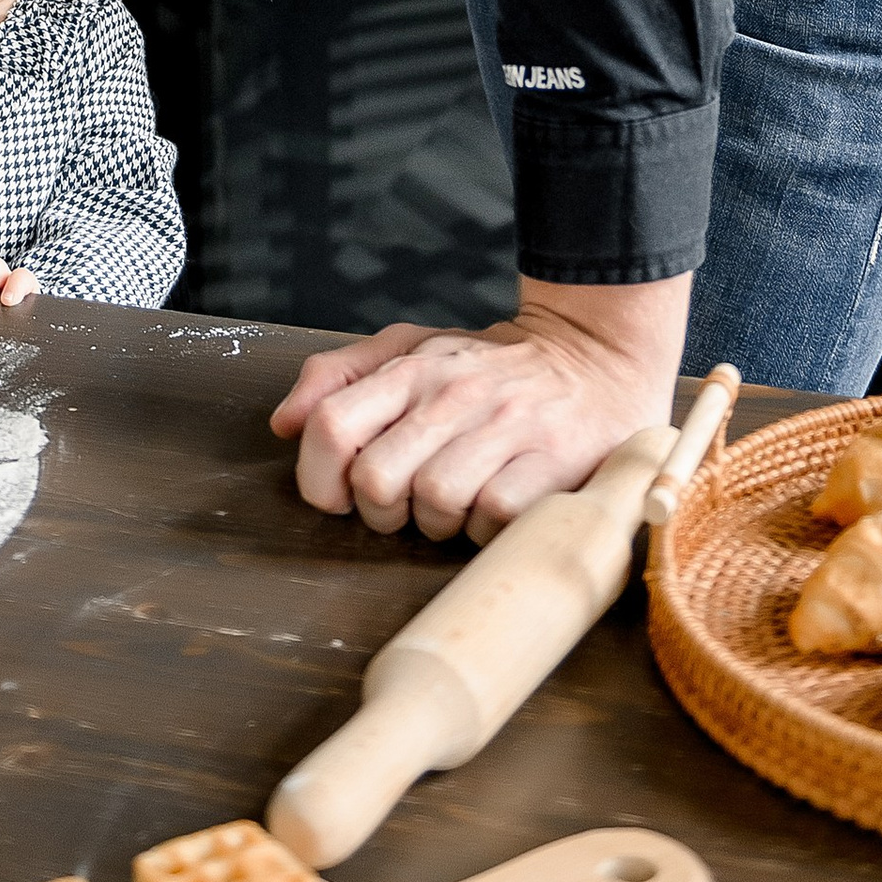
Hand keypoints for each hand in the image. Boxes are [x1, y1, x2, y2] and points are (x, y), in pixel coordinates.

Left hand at [268, 273, 690, 540]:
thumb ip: (341, 378)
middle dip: (382, 512)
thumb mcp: (413, 351)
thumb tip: (284, 424)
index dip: (320, 478)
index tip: (340, 496)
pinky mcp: (552, 462)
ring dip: (437, 524)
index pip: (331, 425)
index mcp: (411, 367)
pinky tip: (496, 510)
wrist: (597, 358)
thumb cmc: (492, 370)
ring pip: (433, 503)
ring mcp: (504, 426)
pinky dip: (487, 529)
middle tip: (407, 505)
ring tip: (457, 503)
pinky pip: (492, 518)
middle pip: (376, 480)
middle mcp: (452, 393)